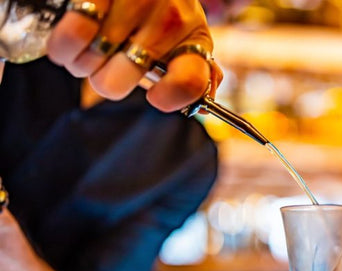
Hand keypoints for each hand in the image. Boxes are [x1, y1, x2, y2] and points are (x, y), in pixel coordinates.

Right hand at [47, 0, 222, 111]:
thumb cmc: (165, 14)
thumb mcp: (188, 43)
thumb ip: (189, 76)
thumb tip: (190, 105)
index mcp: (194, 43)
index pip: (189, 82)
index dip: (168, 97)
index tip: (155, 96)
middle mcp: (169, 21)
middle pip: (115, 83)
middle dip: (105, 80)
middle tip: (109, 65)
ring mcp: (136, 3)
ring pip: (89, 64)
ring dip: (82, 63)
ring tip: (93, 47)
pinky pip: (73, 35)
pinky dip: (65, 46)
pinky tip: (74, 39)